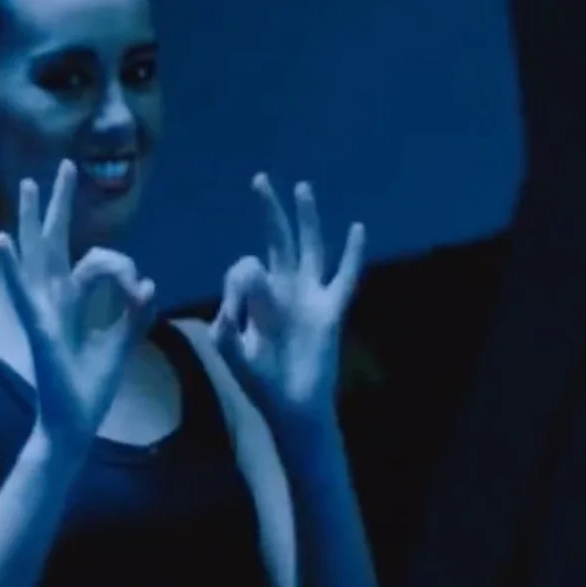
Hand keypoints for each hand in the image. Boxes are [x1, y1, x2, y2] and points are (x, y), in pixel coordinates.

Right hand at [0, 160, 157, 447]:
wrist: (72, 425)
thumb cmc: (90, 389)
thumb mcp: (121, 345)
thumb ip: (134, 314)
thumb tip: (149, 284)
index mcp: (70, 304)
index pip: (90, 261)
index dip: (119, 264)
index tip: (140, 285)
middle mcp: (51, 301)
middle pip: (53, 243)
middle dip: (60, 205)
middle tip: (64, 166)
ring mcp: (40, 312)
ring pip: (36, 256)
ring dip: (32, 219)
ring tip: (28, 184)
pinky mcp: (36, 328)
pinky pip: (23, 292)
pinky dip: (12, 267)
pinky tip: (2, 240)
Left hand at [212, 175, 365, 428]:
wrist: (291, 406)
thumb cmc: (261, 382)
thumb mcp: (232, 350)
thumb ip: (229, 320)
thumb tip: (241, 282)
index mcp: (258, 298)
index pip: (246, 267)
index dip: (235, 282)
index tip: (231, 312)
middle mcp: (285, 290)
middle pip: (278, 241)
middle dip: (269, 212)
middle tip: (259, 179)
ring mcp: (310, 297)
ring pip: (310, 248)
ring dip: (306, 219)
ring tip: (302, 188)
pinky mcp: (330, 311)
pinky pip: (344, 278)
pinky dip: (352, 254)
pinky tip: (356, 228)